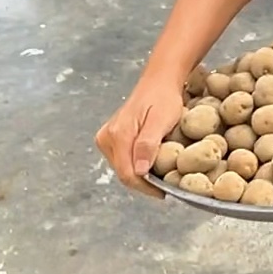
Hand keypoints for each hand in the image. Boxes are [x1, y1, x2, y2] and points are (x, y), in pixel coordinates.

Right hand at [95, 76, 184, 199]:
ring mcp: (106, 138)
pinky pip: (123, 160)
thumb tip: (140, 171)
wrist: (158, 81)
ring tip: (161, 174)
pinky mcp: (110, 137)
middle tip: (165, 185)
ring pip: (123, 168)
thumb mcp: (161, 120)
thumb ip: (148, 144)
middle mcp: (107, 137)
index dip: (146, 187)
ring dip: (141, 175)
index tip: (164, 192)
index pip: (127, 173)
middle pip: (124, 173)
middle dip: (144, 183)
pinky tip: (151, 163)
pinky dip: (137, 165)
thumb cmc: (163, 98)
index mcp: (118, 135)